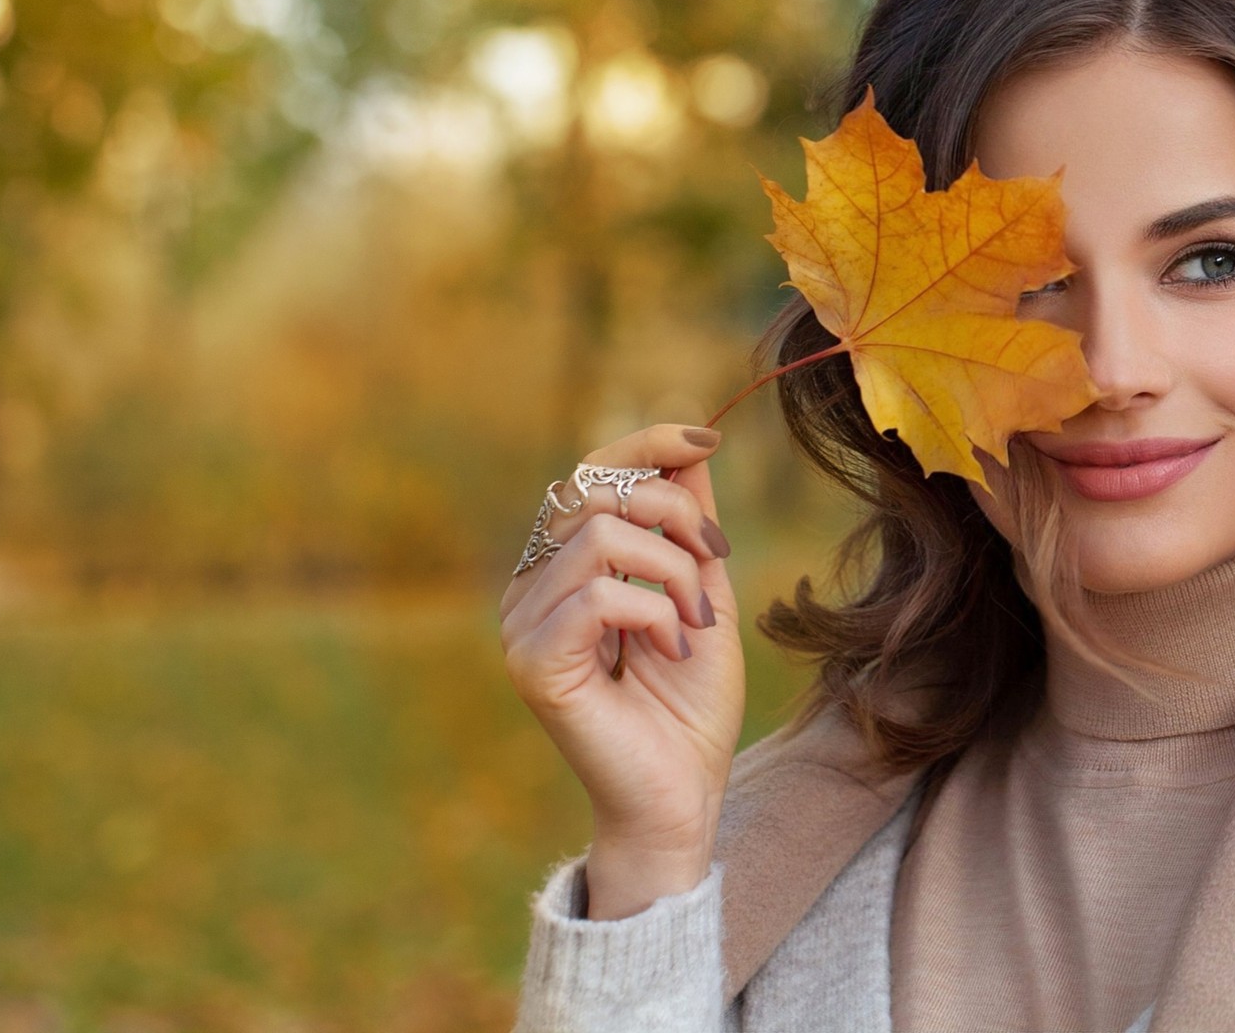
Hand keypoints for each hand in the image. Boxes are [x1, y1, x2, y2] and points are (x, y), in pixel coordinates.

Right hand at [499, 424, 744, 917]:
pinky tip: (670, 649)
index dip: (647, 442)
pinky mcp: (532, 662)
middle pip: (598, 490)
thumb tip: (692, 439)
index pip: (591, 471)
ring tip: (693, 622)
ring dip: (673, 573)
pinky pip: (598, 595)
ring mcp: (522, 624)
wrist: (683, 795)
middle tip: (712, 573)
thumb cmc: (690, 705)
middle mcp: (531, 586)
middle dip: (676, 516)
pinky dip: (653, 613)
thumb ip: (690, 521)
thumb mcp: (704, 589)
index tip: (706, 440)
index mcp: (565, 565)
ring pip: (602, 536)